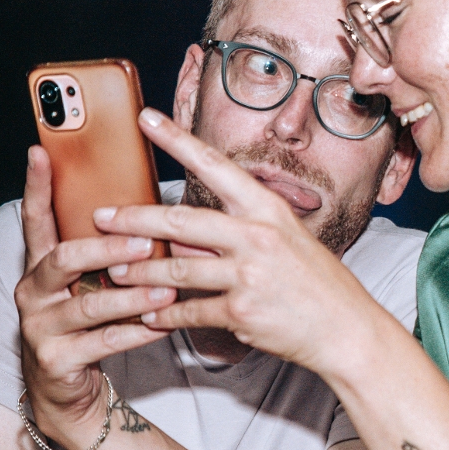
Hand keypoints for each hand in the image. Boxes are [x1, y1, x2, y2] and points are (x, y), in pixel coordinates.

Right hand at [16, 145, 176, 449]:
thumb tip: (149, 216)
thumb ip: (104, 254)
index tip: (39, 151)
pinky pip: (104, 342)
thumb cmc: (86, 326)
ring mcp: (40, 327)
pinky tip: (163, 325)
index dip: (36, 185)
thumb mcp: (86, 285)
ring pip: (89, 305)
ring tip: (167, 290)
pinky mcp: (56, 360)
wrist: (66, 390)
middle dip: (107, 248)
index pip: (34, 218)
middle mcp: (32, 292)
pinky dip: (138, 332)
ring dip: (132, 296)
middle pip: (64, 258)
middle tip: (145, 241)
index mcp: (39, 266)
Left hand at [97, 110, 385, 375]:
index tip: (146, 118)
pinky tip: (149, 318)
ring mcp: (249, 273)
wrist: (347, 330)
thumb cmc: (316, 284)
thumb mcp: (285, 243)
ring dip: (140, 275)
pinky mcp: (241, 311)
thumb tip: (187, 238)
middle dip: (133, 219)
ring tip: (114, 274)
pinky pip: (190, 311)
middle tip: (102, 217)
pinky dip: (165, 317)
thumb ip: (236, 235)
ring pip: (176, 270)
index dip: (177, 139)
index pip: (215, 165)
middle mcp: (257, 235)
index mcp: (267, 209)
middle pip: (180, 220)